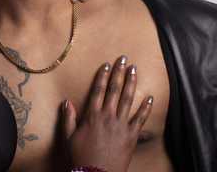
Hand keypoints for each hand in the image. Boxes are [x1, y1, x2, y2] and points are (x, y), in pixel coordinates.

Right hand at [62, 56, 152, 171]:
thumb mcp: (68, 137)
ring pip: (128, 99)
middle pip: (114, 90)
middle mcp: (108, 116)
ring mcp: (121, 125)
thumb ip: (68, 118)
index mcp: (92, 115)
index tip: (106, 64)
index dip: (102, 76)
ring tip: (134, 70)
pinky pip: (140, 119)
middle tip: (123, 59)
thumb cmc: (80, 156)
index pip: (98, 90)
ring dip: (131, 83)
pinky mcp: (131, 136)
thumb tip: (66, 102)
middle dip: (119, 73)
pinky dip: (145, 108)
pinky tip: (150, 97)